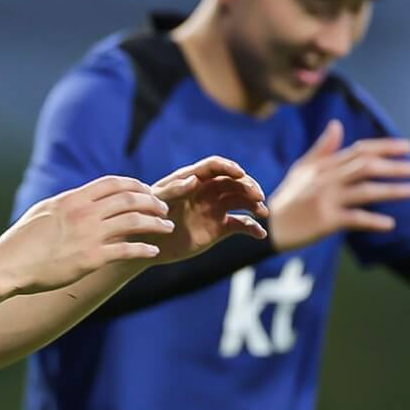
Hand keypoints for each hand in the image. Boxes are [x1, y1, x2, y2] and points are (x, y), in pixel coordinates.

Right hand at [0, 175, 174, 292]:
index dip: (135, 185)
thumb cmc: (22, 241)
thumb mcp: (45, 212)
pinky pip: (127, 249)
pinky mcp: (92, 258)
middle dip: (152, 202)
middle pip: (130, 199)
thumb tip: (80, 199)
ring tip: (167, 227)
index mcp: (73, 199)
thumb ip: (67, 204)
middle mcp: (84, 213)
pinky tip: (152, 251)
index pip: (113, 183)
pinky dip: (144, 248)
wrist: (10, 265)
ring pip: (134, 221)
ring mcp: (90, 235)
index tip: (146, 190)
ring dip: (156, 223)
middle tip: (163, 208)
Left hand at [149, 156, 268, 262]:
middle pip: (234, 182)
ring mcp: (215, 208)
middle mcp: (207, 191)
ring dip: (254, 204)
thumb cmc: (147, 218)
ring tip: (262, 213)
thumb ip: (174, 191)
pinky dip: (252, 228)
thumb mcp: (157, 203)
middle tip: (258, 197)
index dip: (229, 168)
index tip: (241, 174)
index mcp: (192, 178)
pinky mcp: (219, 227)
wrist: (147, 243)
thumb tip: (194, 180)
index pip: (215, 167)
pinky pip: (241, 224)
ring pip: (241, 201)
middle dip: (248, 186)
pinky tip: (261, 235)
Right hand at [267, 119, 409, 251]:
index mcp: (324, 166)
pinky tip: (389, 224)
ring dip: (392, 190)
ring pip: (365, 191)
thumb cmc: (288, 198)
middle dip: (394, 166)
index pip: (360, 150)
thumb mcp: (302, 170)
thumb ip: (322, 149)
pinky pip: (355, 219)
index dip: (386, 147)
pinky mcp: (325, 221)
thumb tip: (337, 125)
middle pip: (366, 167)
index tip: (408, 147)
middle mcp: (326, 180)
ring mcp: (326, 200)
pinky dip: (373, 221)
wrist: (270, 227)